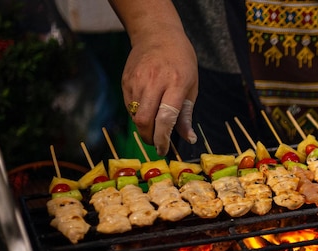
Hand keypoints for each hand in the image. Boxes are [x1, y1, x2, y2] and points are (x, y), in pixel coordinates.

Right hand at [122, 24, 198, 155]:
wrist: (157, 33)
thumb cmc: (181, 61)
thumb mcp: (191, 86)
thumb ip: (186, 115)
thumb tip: (189, 139)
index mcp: (175, 83)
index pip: (165, 118)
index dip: (163, 138)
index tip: (164, 149)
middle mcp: (153, 82)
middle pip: (144, 120)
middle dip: (150, 137)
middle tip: (157, 143)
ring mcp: (136, 80)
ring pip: (134, 115)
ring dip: (143, 127)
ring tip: (154, 126)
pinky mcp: (125, 80)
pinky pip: (128, 106)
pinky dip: (137, 114)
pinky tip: (147, 109)